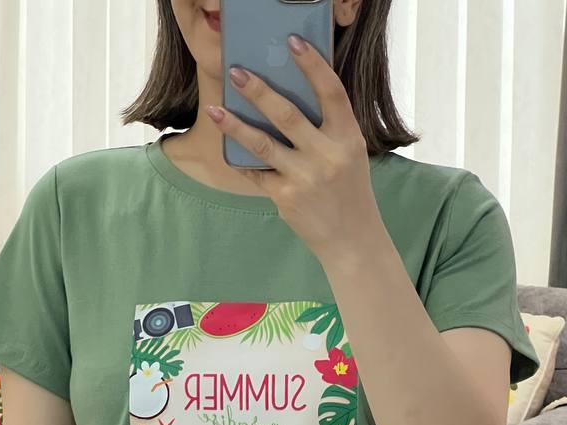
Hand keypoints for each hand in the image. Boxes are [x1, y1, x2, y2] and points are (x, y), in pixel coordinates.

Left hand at [206, 34, 382, 261]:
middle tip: (237, 72)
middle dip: (259, 91)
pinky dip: (242, 161)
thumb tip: (294, 95)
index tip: (292, 43)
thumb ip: (330, 127)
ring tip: (215, 109)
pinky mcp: (286, 197)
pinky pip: (257, 173)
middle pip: (287, 115)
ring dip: (236, 125)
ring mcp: (305, 177)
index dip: (313, 65)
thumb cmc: (349, 190)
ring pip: (263, 144)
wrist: (351, 239)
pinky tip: (227, 148)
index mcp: (348, 137)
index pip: (331, 92)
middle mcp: (327, 155)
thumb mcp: (351, 153)